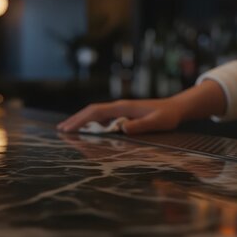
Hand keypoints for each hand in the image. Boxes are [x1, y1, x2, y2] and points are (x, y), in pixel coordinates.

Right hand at [56, 98, 182, 134]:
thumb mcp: (157, 122)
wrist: (176, 107)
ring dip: (80, 120)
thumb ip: (141, 126)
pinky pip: (101, 116)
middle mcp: (118, 106)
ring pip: (95, 113)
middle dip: (75, 119)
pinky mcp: (122, 113)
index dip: (81, 120)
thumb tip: (122, 129)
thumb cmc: (167, 116)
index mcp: (123, 108)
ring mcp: (120, 109)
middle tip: (60, 129)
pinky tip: (86, 128)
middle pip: (91, 111)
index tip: (68, 129)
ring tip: (68, 129)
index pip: (96, 113)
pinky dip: (90, 121)